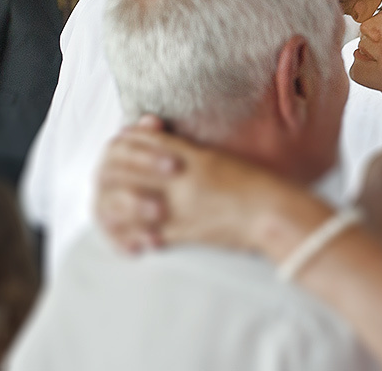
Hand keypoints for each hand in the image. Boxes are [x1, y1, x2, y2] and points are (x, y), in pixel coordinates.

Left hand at [95, 115, 275, 253]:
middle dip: (109, 174)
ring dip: (114, 207)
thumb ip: (185, 150)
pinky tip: (133, 239)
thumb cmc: (254, 184)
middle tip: (107, 181)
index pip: (141, 142)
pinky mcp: (182, 232)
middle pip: (124, 170)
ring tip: (113, 211)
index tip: (122, 146)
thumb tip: (156, 144)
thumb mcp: (218, 158)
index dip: (126, 143)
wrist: (274, 214)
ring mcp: (178, 206)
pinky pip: (143, 233)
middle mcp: (179, 178)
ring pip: (125, 203)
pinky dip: (131, 236)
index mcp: (191, 156)